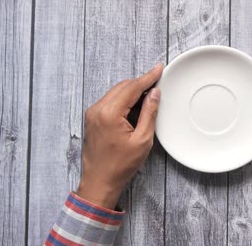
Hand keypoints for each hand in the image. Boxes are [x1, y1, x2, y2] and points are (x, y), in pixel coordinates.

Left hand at [77, 63, 163, 208]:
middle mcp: (97, 109)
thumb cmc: (120, 165)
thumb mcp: (142, 140)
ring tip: (149, 98)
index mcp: (109, 113)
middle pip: (123, 87)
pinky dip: (124, 100)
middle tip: (157, 83)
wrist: (99, 181)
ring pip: (116, 92)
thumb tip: (154, 94)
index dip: (148, 77)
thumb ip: (149, 113)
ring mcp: (93, 113)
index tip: (158, 69)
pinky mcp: (92, 119)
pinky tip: (135, 107)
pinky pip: (110, 101)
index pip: (132, 87)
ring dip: (132, 92)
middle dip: (141, 83)